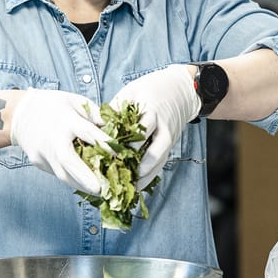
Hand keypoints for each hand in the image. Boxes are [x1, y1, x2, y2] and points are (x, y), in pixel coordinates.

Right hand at [9, 89, 108, 194]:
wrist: (18, 114)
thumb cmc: (52, 105)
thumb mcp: (74, 100)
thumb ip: (93, 113)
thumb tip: (110, 127)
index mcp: (65, 120)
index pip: (86, 132)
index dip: (103, 143)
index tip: (118, 155)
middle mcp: (52, 138)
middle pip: (68, 160)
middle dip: (85, 177)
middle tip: (100, 190)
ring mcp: (43, 153)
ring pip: (62, 174)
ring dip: (81, 185)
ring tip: (99, 193)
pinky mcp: (38, 162)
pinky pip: (58, 173)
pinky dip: (72, 180)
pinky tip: (85, 185)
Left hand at [110, 64, 199, 188]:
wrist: (181, 90)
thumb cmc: (151, 89)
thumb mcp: (132, 91)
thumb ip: (116, 107)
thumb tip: (96, 124)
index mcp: (153, 112)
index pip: (142, 130)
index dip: (129, 144)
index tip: (113, 154)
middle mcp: (164, 128)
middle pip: (155, 150)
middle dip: (140, 165)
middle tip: (122, 177)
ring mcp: (169, 138)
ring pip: (159, 161)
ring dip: (145, 175)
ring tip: (129, 188)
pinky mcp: (170, 145)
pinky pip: (161, 163)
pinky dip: (150, 175)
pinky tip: (137, 185)